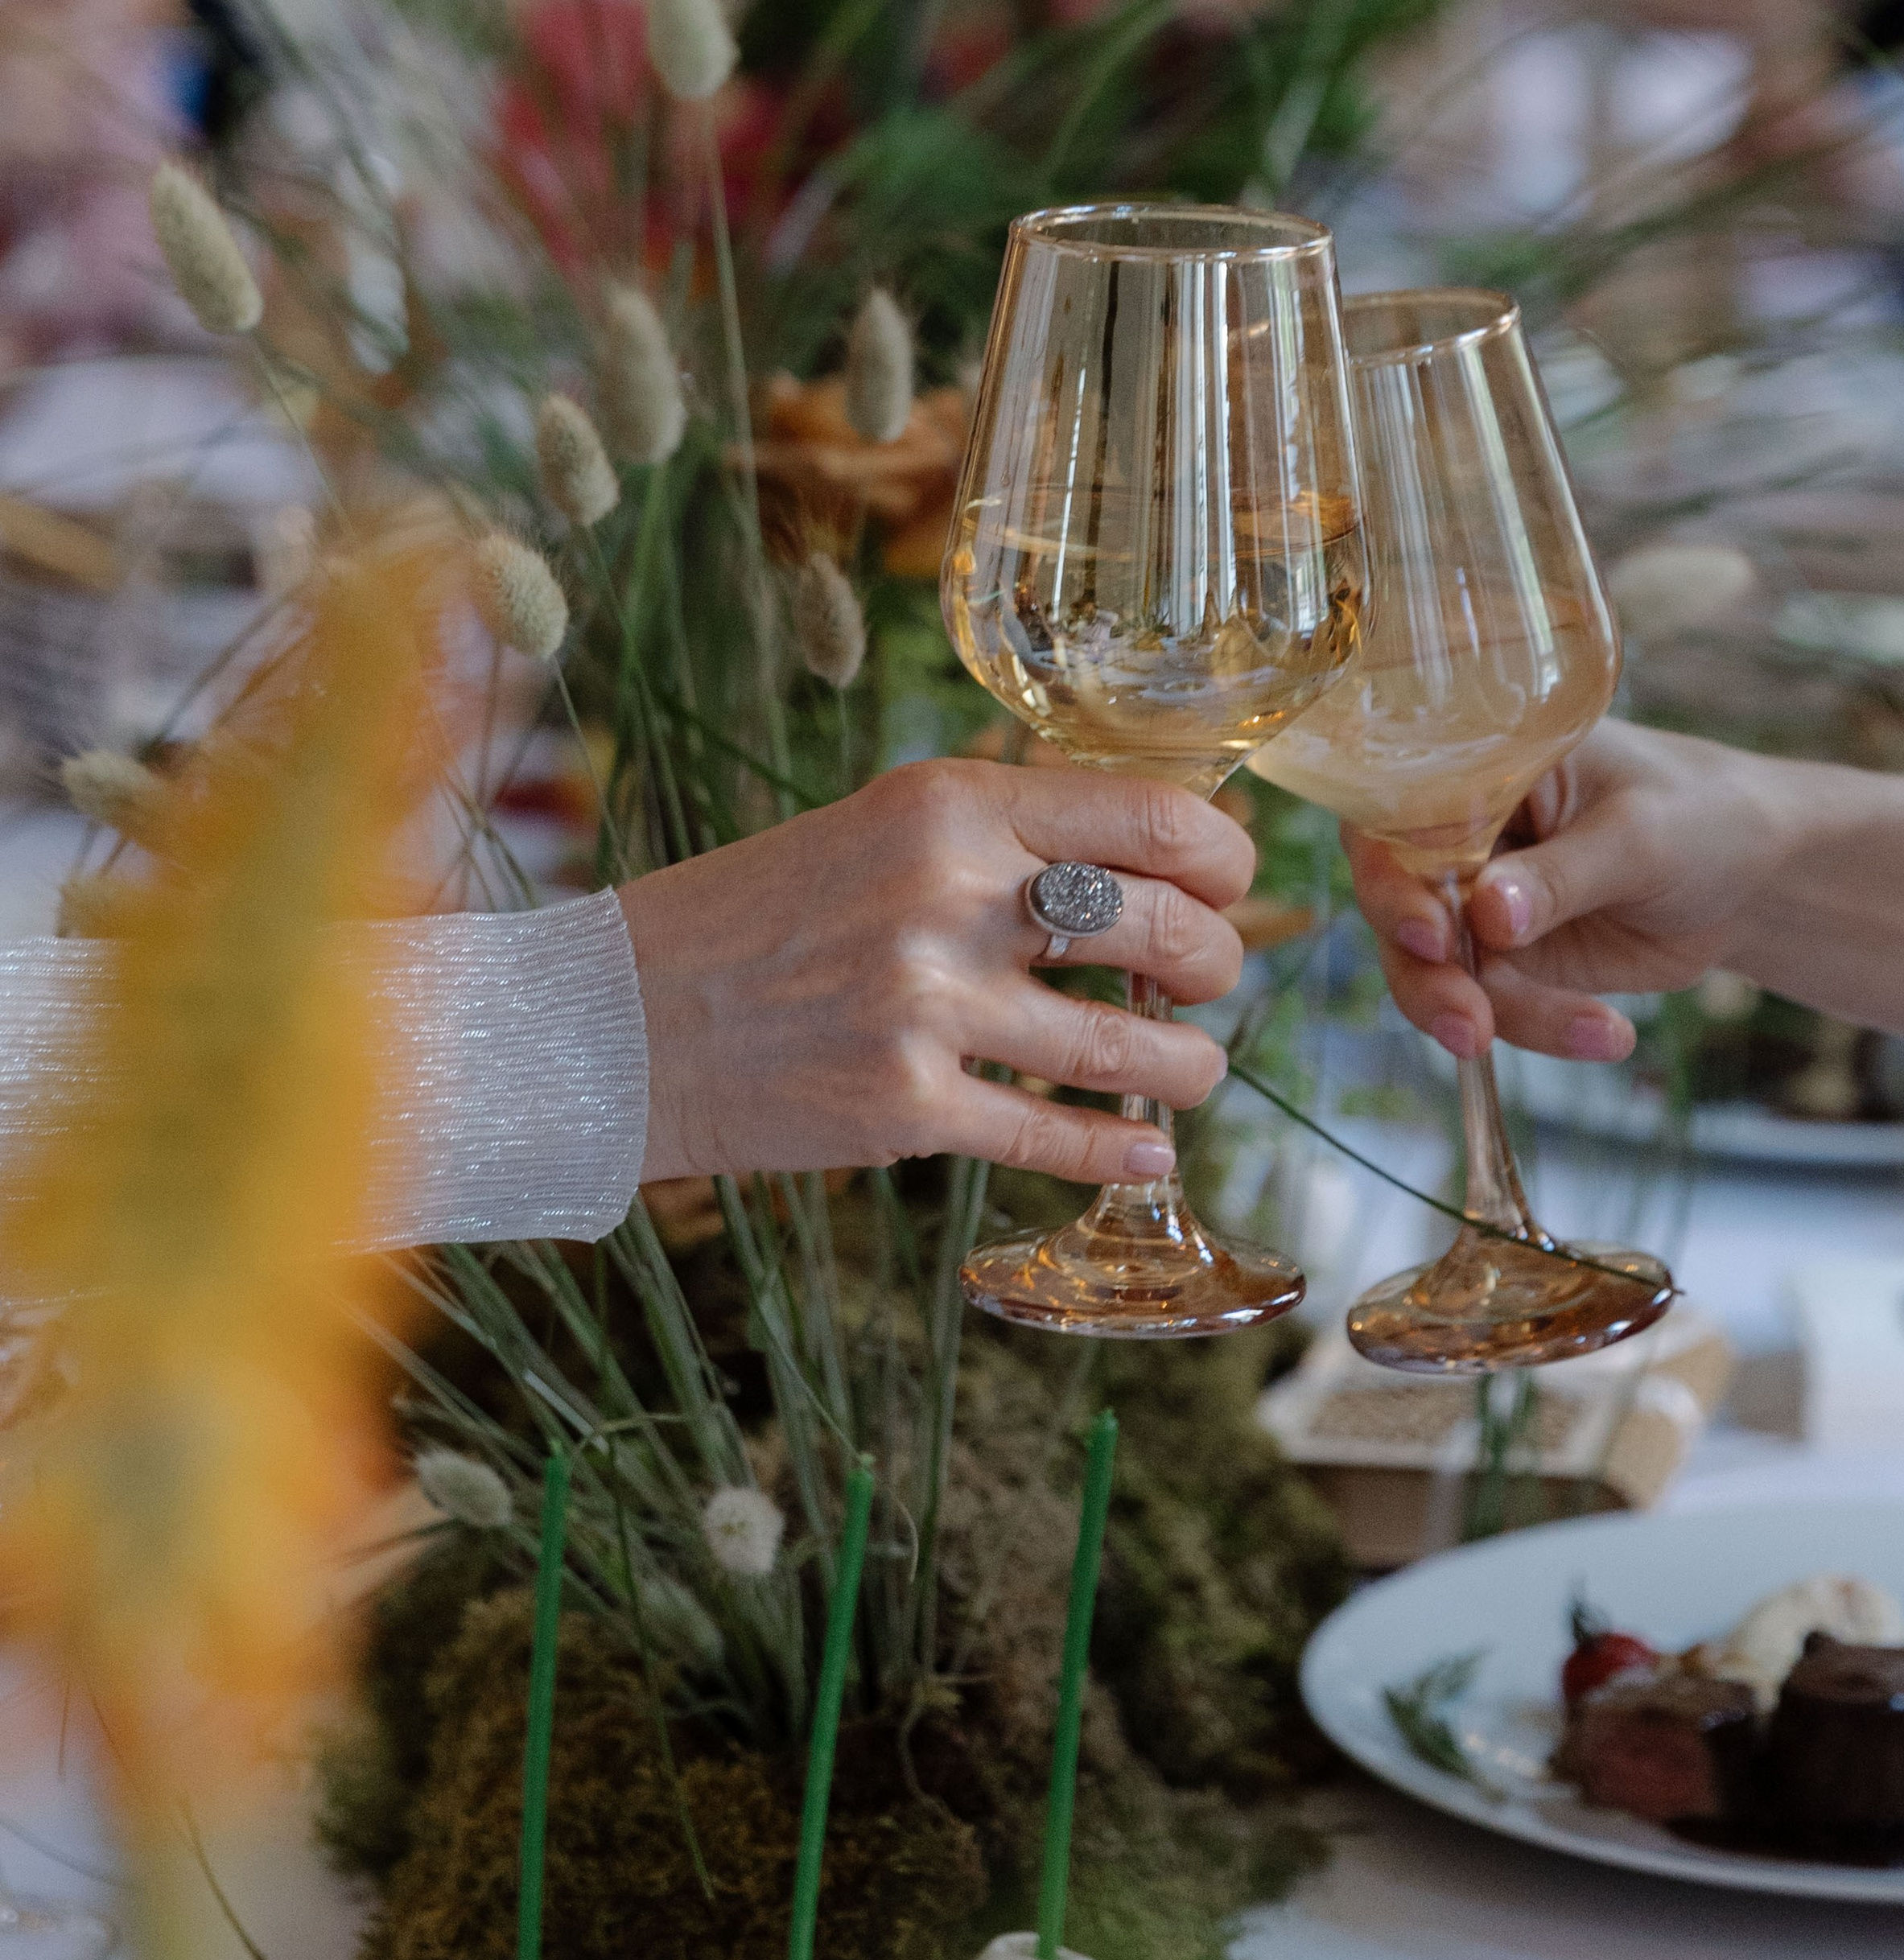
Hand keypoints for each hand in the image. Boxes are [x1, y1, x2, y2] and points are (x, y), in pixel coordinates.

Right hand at [619, 756, 1252, 1185]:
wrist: (616, 1018)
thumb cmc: (754, 917)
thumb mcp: (879, 827)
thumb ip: (1001, 831)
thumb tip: (1146, 851)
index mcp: (949, 804)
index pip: (1159, 819)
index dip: (1227, 860)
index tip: (1231, 885)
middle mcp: (949, 893)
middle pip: (1167, 927)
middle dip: (1217, 963)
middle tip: (1206, 979)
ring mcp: (929, 1006)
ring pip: (1134, 1048)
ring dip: (1190, 1067)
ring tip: (1190, 1072)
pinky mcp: (905, 1108)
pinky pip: (1058, 1136)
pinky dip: (1122, 1153)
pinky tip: (1147, 1155)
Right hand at [1344, 721, 1797, 1063]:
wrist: (1757, 875)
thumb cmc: (1699, 814)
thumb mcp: (1639, 834)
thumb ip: (1562, 874)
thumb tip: (1488, 916)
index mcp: (1478, 769)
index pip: (1397, 816)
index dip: (1392, 876)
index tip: (1430, 931)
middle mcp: (1461, 835)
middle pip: (1396, 904)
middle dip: (1426, 971)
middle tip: (1469, 1020)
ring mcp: (1479, 903)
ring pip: (1435, 971)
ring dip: (1481, 1014)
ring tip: (1567, 1035)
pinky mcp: (1509, 961)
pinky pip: (1496, 1006)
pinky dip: (1543, 1029)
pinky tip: (1610, 1034)